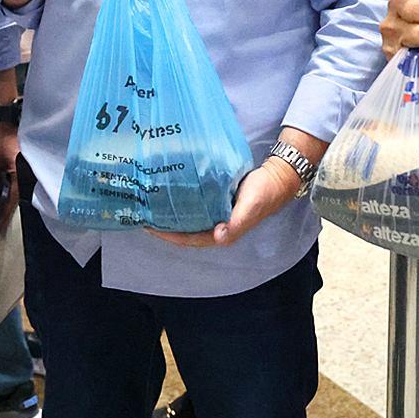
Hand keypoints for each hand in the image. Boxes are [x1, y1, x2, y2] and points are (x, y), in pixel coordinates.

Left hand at [0, 122, 19, 234]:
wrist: (8, 121)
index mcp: (20, 175)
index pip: (12, 201)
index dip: (3, 215)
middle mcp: (29, 174)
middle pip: (19, 197)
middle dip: (8, 207)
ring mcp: (31, 169)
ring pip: (22, 189)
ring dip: (11, 197)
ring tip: (0, 206)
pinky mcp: (30, 163)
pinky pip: (23, 180)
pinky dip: (15, 187)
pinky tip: (7, 189)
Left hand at [148, 157, 303, 248]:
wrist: (276, 178)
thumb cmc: (263, 194)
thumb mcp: (250, 207)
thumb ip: (236, 222)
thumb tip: (219, 235)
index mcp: (221, 234)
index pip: (188, 239)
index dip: (168, 235)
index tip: (148, 226)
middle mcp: (215, 227)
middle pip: (183, 231)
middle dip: (163, 226)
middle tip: (141, 213)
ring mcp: (215, 215)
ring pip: (187, 219)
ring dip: (170, 214)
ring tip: (149, 204)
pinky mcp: (216, 202)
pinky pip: (194, 205)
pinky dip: (180, 202)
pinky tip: (169, 193)